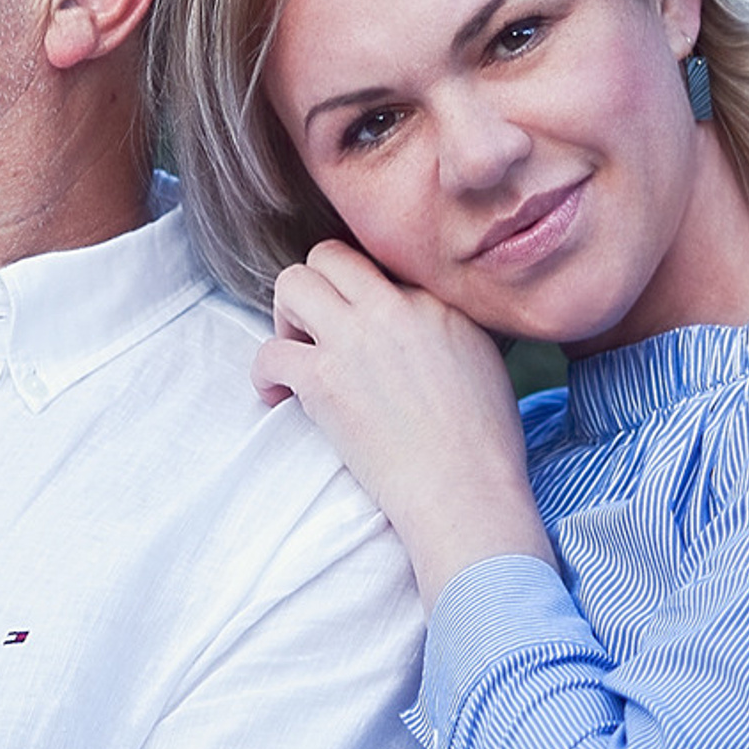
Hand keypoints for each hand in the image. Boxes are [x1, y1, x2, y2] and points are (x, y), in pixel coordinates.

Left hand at [256, 240, 553, 601]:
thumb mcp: (483, 359)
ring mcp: (355, 339)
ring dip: (285, 316)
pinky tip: (278, 396)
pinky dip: (265, 374)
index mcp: (436, 299)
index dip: (361, 297)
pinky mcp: (323, 379)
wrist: (466, 492)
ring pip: (291, 283)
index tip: (359, 332)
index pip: (377, 268)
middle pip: (329, 256)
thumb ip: (447, 327)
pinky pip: (270, 353)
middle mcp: (394, 307)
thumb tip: (419, 324)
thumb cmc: (483, 444)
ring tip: (298, 354)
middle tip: (316, 330)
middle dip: (315, 286)